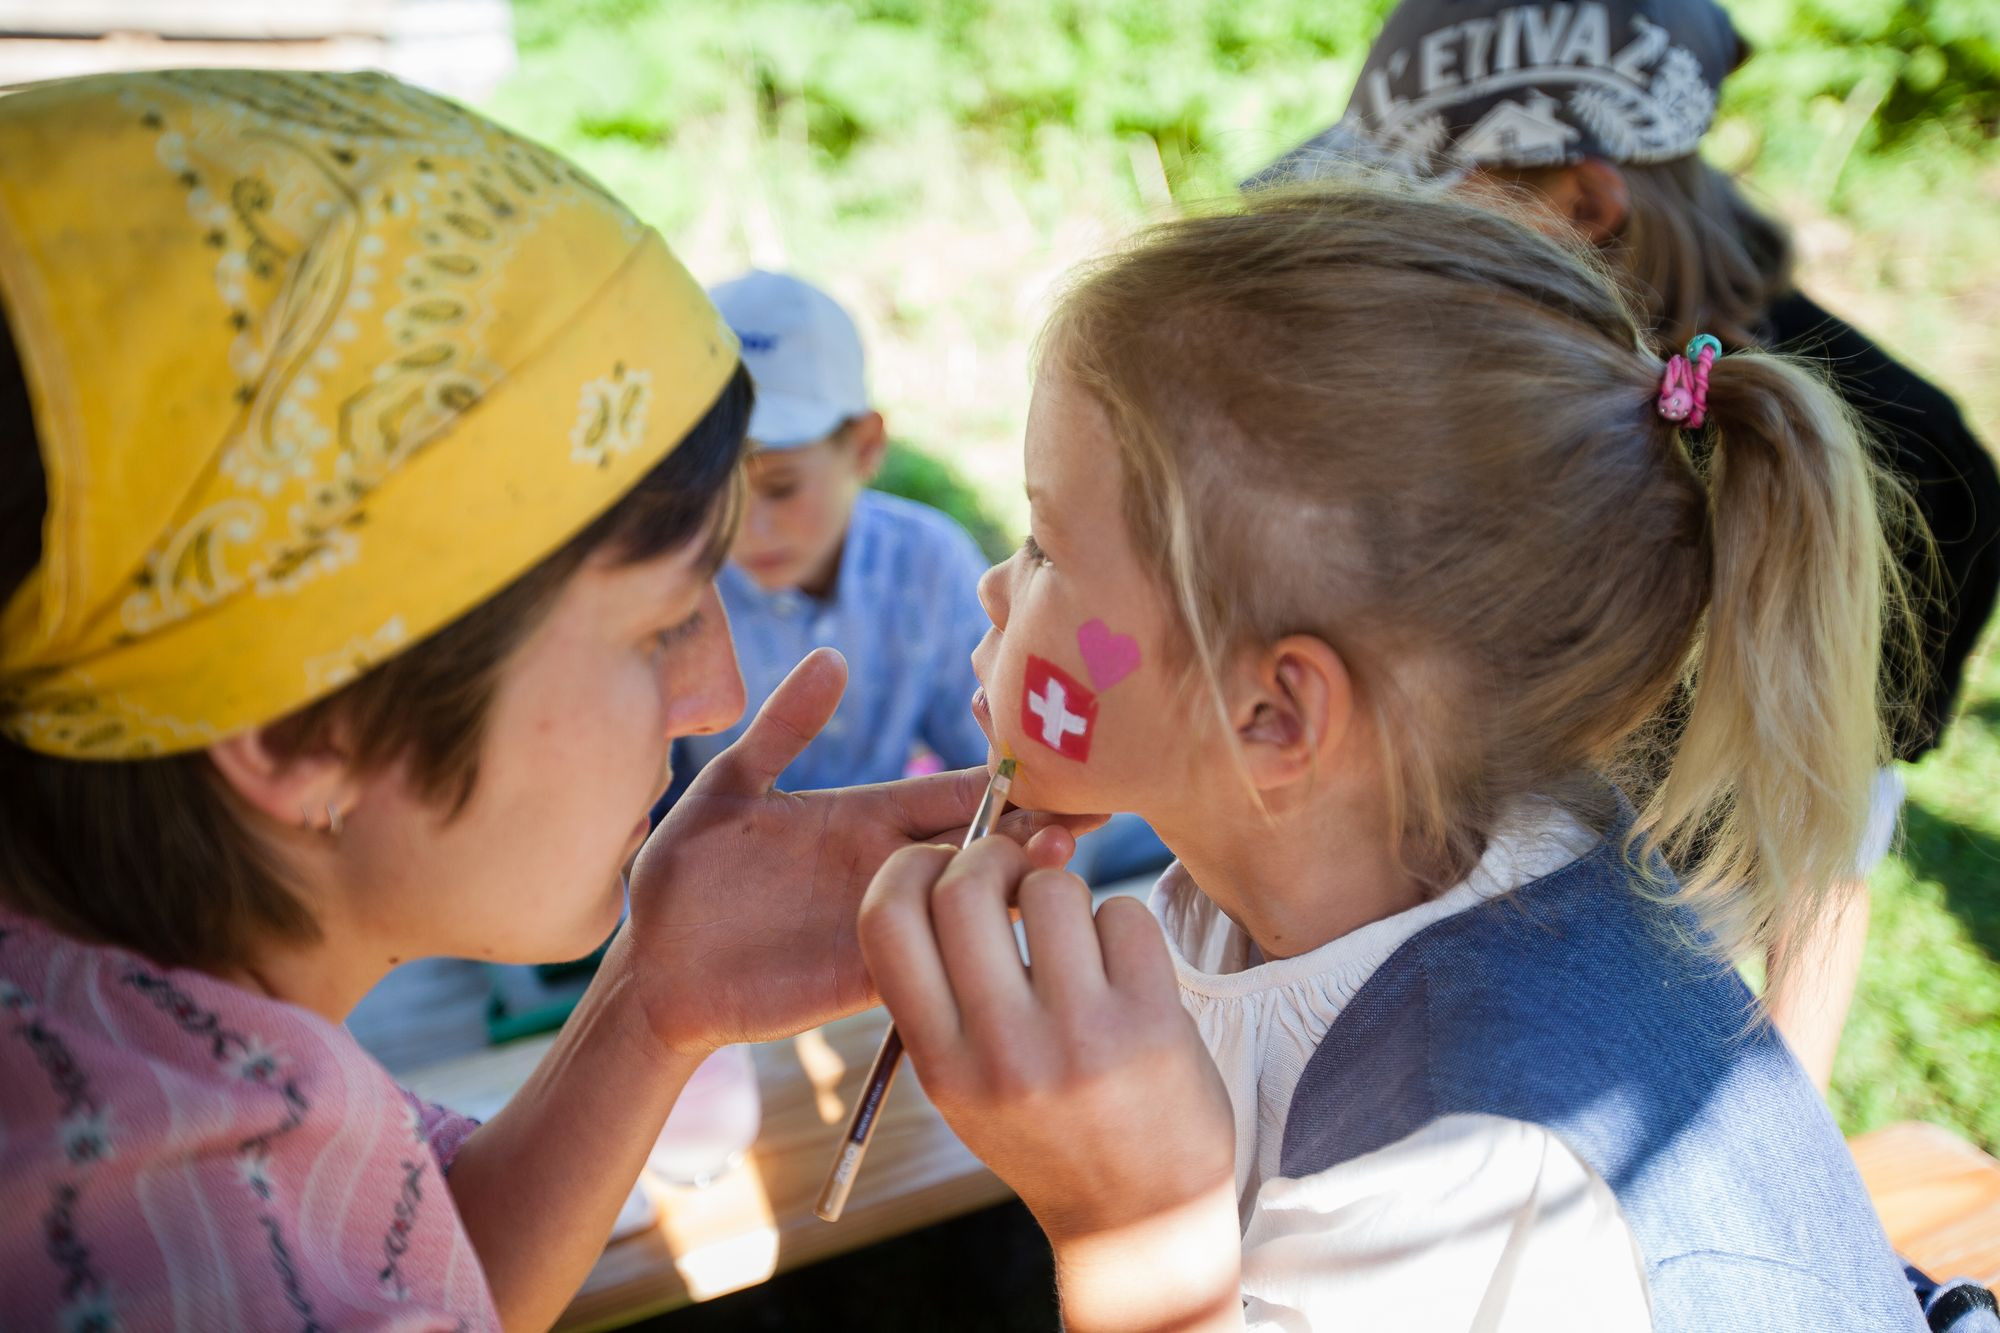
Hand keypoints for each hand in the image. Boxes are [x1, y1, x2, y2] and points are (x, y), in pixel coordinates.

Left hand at [624, 648, 1098, 1055]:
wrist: (653, 971)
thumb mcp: (726, 790)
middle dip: (1039, 828)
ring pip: (973, 903)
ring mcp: (888, 925)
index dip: (1011, 778)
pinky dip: (977, 947)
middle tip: (1092, 809)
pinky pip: (938, 961)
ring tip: (1060, 859)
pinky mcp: (873, 978)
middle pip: (983, 846)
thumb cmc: (683, 878)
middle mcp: (890, 869)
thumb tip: (834, 656)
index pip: (956, 792)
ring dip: (1019, 884)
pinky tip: (1011, 931)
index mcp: (867, 817)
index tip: (1068, 757)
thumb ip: (784, 729)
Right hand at [857, 836, 1234, 1247]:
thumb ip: (940, 999)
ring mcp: (1079, 1036)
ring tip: (1074, 934)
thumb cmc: (1046, 1133)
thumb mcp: (962, 1088)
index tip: (936, 867)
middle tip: (1012, 875)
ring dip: (1061, 891)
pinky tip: (1121, 962)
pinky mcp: (1151, 1023)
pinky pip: (1124, 914)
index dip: (905, 870)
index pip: (886, 923)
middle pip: (964, 888)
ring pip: (1051, 889)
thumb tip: (942, 875)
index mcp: (940, 1063)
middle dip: (988, 858)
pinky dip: (1121, 921)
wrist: (1139, 1219)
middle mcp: (1002, 1050)